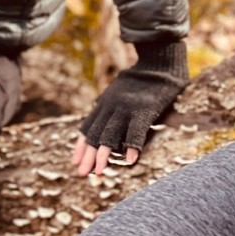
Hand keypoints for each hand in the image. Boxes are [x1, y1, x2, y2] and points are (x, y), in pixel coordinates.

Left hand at [73, 40, 187, 176]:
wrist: (159, 62)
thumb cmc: (142, 80)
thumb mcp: (119, 91)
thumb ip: (110, 105)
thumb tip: (102, 121)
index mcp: (105, 102)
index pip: (89, 126)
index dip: (81, 145)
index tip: (75, 161)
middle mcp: (112, 105)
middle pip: (96, 132)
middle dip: (89, 154)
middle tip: (83, 173)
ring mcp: (127, 107)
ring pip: (111, 133)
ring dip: (104, 153)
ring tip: (100, 170)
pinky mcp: (144, 109)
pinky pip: (137, 130)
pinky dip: (133, 145)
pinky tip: (130, 160)